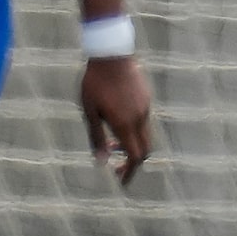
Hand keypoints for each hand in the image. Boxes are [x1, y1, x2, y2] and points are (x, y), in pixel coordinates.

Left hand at [81, 54, 152, 184]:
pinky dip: (132, 130)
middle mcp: (140, 117)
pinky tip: (116, 123)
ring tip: (110, 145)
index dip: (129, 171)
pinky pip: (143, 120)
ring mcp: (146, 106)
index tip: (120, 181)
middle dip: (132, 162)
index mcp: (126, 123)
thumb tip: (100, 162)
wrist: (111, 53)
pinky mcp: (146, 97)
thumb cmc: (94, 83)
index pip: (135, 156)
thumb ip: (96, 137)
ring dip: (130, 145)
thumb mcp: (90, 112)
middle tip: (116, 169)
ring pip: (143, 134)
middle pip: (144, 149)